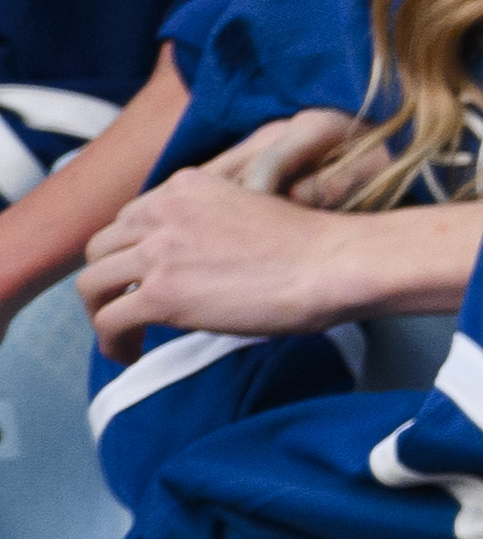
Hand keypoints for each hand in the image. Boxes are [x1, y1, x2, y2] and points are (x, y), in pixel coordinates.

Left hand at [81, 114, 380, 350]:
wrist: (333, 263)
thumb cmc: (311, 244)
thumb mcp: (249, 207)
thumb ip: (208, 222)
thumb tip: (191, 261)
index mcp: (187, 186)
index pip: (129, 218)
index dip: (131, 250)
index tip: (143, 275)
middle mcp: (164, 211)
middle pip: (101, 248)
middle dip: (108, 279)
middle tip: (126, 305)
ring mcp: (159, 252)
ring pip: (93, 284)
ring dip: (102, 311)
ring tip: (123, 334)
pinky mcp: (161, 294)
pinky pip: (109, 322)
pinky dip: (112, 343)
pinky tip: (130, 353)